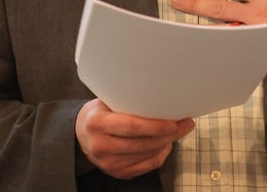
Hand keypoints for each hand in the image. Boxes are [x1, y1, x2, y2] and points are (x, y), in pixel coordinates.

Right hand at [75, 99, 194, 179]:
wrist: (82, 137)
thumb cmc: (98, 114)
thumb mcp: (104, 102)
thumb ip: (125, 100)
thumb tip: (158, 94)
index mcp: (97, 123)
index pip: (130, 126)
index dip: (153, 126)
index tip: (172, 122)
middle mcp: (100, 146)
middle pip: (142, 143)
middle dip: (168, 134)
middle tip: (184, 124)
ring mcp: (109, 163)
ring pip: (147, 155)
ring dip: (167, 143)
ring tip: (178, 130)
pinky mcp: (118, 173)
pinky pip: (147, 165)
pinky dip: (160, 154)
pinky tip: (166, 143)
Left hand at [172, 0, 266, 67]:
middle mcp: (258, 15)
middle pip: (220, 9)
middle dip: (196, 5)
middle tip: (177, 2)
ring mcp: (259, 36)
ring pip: (224, 32)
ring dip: (202, 30)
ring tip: (183, 30)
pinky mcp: (264, 54)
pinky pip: (238, 53)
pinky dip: (222, 52)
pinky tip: (207, 53)